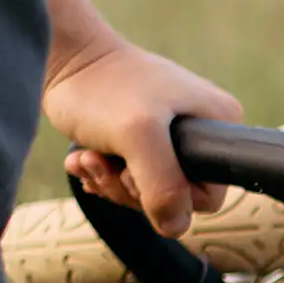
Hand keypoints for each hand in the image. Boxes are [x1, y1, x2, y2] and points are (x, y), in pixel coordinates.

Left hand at [46, 31, 242, 239]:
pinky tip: (84, 157)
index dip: (170, 197)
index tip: (135, 171)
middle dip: (131, 189)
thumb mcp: (139, 136)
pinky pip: (129, 177)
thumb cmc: (102, 87)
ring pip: (148, 190)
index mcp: (221, 123)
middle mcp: (203, 130)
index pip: (209, 194)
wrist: (62, 56)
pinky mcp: (141, 139)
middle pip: (175, 196)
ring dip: (111, 181)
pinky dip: (102, 173)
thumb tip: (175, 226)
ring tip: (89, 157)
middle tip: (106, 162)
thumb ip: (163, 187)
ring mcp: (171, 136)